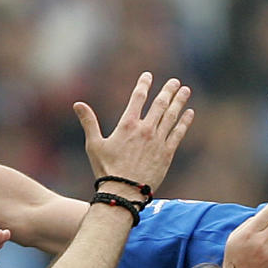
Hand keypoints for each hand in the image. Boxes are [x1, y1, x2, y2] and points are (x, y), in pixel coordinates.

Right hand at [74, 73, 193, 194]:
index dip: (144, 85)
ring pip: (171, 116)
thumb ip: (89, 122)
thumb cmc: (106, 170)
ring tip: (186, 90)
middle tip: (175, 82)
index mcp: (127, 125)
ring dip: (179, 102)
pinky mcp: (167, 154)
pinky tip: (190, 113)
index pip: (138, 98)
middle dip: (168, 91)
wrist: (124, 192)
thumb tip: (77, 104)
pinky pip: (178, 134)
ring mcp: (158, 141)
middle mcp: (145, 130)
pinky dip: (184, 122)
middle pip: (159, 104)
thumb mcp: (94, 145)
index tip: (148, 76)